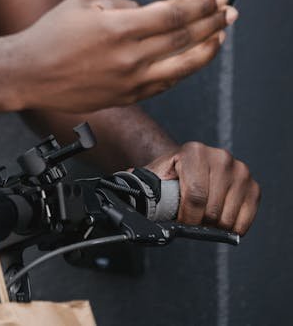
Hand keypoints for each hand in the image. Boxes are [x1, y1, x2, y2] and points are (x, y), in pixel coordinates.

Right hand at [13, 0, 234, 114]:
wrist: (28, 74)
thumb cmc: (51, 33)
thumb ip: (121, 2)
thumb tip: (148, 11)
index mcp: (118, 28)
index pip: (171, 15)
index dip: (198, 6)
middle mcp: (128, 57)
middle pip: (183, 40)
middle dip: (211, 24)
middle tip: (227, 12)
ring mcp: (129, 82)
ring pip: (181, 67)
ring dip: (206, 50)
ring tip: (220, 37)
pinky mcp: (126, 97)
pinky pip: (164, 84)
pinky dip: (183, 70)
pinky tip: (192, 59)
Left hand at [145, 141, 260, 233]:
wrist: (191, 164)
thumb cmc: (173, 173)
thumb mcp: (156, 174)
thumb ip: (141, 183)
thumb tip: (124, 192)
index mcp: (194, 151)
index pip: (195, 196)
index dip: (187, 216)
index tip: (181, 222)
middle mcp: (221, 157)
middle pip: (212, 209)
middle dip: (199, 221)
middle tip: (191, 217)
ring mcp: (240, 171)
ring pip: (227, 218)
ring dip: (214, 224)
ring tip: (204, 214)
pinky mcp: (253, 186)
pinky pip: (244, 220)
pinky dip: (232, 226)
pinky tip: (220, 216)